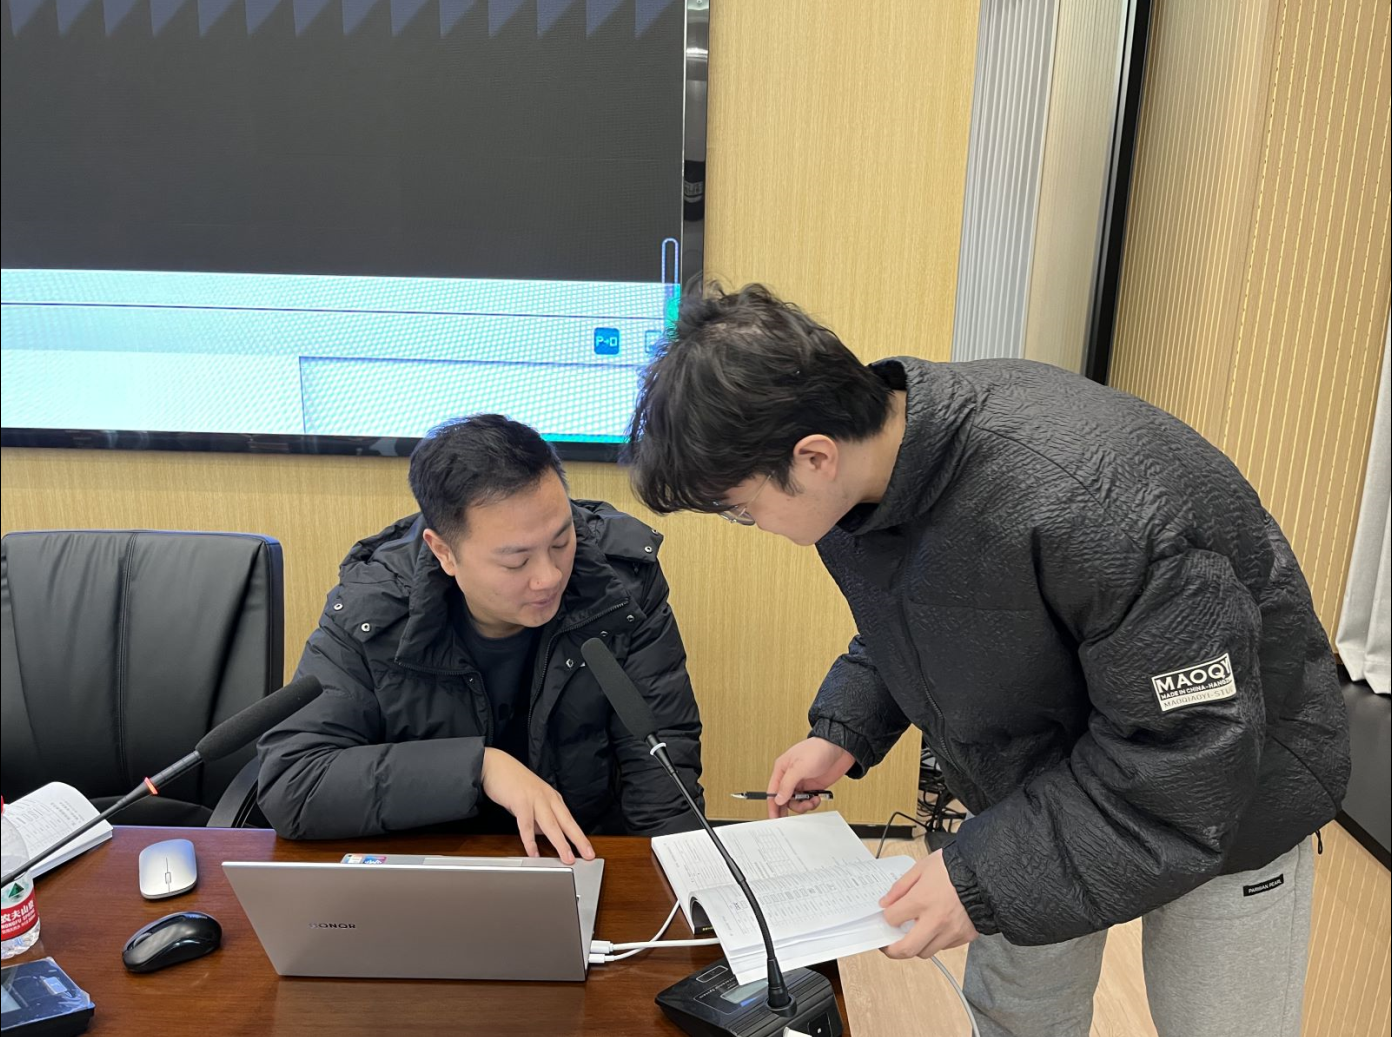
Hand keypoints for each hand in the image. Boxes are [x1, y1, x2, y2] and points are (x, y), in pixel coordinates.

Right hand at [480, 748, 594, 864]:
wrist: (495, 765)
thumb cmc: (513, 782)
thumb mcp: (532, 800)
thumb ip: (539, 818)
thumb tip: (544, 834)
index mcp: (552, 798)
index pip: (570, 820)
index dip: (580, 837)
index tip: (588, 850)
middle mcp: (547, 798)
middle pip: (566, 822)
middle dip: (578, 841)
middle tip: (587, 855)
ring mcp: (535, 799)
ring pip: (551, 824)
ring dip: (560, 842)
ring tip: (566, 858)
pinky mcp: (520, 801)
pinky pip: (527, 824)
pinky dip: (530, 840)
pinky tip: (533, 852)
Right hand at [765, 737, 855, 818]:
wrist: (840, 749)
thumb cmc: (818, 749)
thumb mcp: (799, 767)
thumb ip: (787, 784)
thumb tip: (778, 798)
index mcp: (782, 769)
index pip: (773, 790)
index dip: (773, 805)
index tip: (774, 817)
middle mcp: (791, 777)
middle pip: (784, 799)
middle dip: (789, 808)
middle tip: (792, 818)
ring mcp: (803, 782)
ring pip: (797, 802)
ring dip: (803, 805)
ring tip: (810, 802)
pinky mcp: (814, 787)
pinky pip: (808, 801)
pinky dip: (812, 803)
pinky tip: (816, 798)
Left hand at [879, 850, 978, 958]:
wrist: (985, 872)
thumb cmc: (954, 867)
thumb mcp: (921, 867)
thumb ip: (900, 887)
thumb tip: (886, 903)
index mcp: (922, 900)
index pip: (892, 919)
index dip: (885, 918)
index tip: (886, 917)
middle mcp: (936, 920)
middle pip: (907, 949)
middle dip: (892, 950)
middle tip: (888, 945)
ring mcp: (951, 931)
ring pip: (926, 952)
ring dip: (916, 945)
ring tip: (914, 933)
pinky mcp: (965, 936)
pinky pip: (944, 947)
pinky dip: (936, 941)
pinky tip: (935, 928)